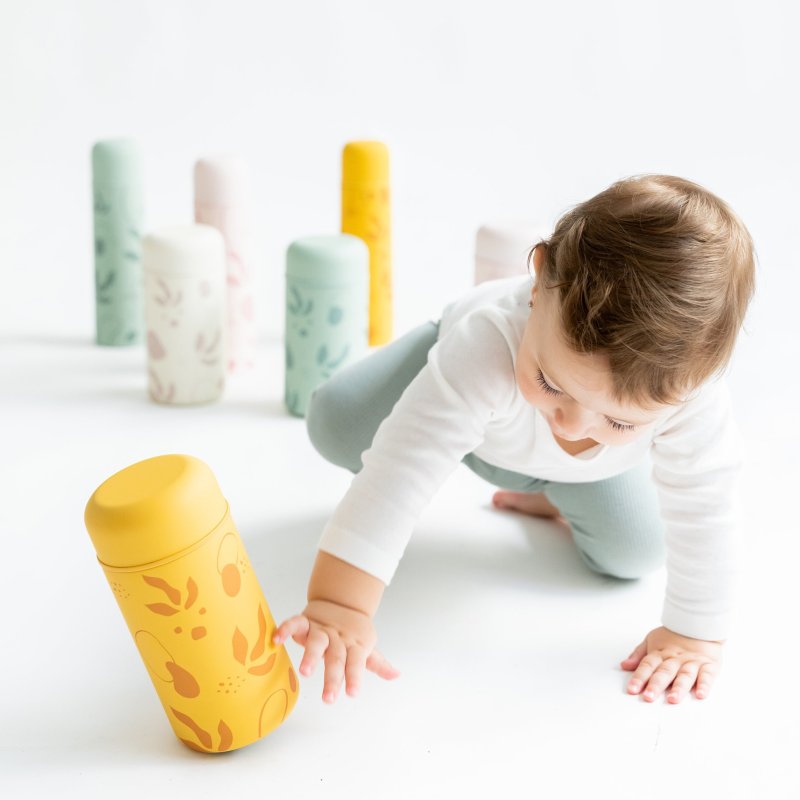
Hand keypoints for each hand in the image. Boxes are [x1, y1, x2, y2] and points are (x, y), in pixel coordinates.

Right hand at [273, 599, 399, 703]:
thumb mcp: (366, 647)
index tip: (352, 694)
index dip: (355, 677)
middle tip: (328, 698)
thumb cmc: (352, 631)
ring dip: (310, 656)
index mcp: (353, 646)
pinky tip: (276, 639)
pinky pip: (295, 623)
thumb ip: (377, 663)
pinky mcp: (306, 622)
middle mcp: (337, 638)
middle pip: (336, 657)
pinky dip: (285, 629)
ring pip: (316, 641)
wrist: (342, 599)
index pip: (356, 663)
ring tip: (305, 672)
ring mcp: (321, 629)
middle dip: (332, 677)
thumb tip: (396, 675)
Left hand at [621, 626, 722, 703]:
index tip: (632, 689)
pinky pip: (707, 676)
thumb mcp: (652, 640)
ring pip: (685, 676)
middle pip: (664, 672)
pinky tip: (700, 694)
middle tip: (649, 697)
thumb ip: (638, 654)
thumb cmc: (674, 635)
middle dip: (656, 685)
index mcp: (660, 653)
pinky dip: (704, 685)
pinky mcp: (709, 666)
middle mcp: (675, 659)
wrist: (699, 624)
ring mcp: (692, 662)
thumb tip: (624, 665)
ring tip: (673, 699)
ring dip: (678, 688)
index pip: (647, 665)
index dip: (639, 677)